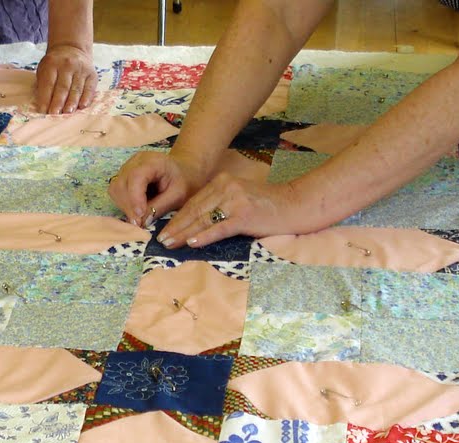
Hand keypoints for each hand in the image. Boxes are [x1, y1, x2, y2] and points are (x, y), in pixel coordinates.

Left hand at [33, 44, 97, 113]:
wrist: (72, 48)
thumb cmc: (54, 64)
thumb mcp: (44, 68)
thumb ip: (43, 84)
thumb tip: (43, 105)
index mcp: (52, 63)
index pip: (48, 83)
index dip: (45, 98)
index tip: (43, 111)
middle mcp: (67, 65)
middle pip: (62, 87)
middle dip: (58, 102)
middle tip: (54, 114)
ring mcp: (81, 69)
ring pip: (76, 89)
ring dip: (72, 102)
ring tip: (67, 113)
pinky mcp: (92, 74)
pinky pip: (89, 88)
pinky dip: (87, 97)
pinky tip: (82, 106)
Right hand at [107, 151, 209, 227]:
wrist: (185, 171)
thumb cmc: (185, 182)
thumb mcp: (178, 196)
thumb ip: (159, 207)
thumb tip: (141, 222)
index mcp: (153, 161)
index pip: (136, 177)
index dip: (135, 198)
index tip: (140, 216)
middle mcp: (135, 161)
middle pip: (122, 184)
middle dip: (129, 206)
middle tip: (139, 223)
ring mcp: (127, 167)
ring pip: (116, 189)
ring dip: (124, 206)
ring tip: (138, 218)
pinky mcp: (124, 175)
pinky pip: (117, 191)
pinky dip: (124, 203)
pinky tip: (136, 210)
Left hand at [156, 174, 303, 248]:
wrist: (297, 205)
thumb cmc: (269, 207)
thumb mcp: (240, 198)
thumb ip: (220, 204)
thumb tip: (196, 224)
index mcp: (223, 182)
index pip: (194, 202)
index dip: (177, 217)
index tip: (164, 230)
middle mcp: (226, 187)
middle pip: (194, 210)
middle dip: (176, 227)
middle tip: (161, 240)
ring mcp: (235, 201)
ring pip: (203, 220)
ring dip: (184, 234)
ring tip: (170, 244)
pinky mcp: (244, 215)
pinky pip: (219, 228)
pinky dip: (204, 236)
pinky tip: (192, 243)